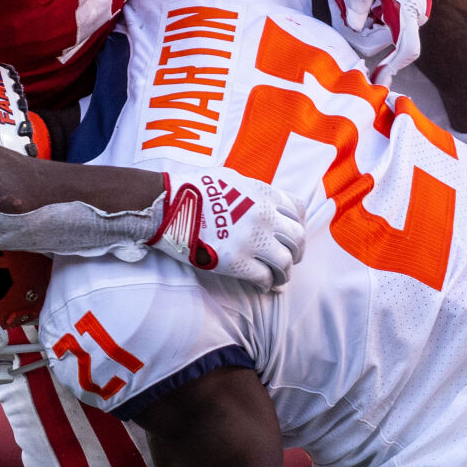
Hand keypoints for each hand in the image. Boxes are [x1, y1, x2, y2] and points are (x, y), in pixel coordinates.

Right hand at [152, 169, 305, 290]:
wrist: (167, 205)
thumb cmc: (193, 190)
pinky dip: (267, 285)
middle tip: (291, 261)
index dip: (299, 225)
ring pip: (285, 262)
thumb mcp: (231, 179)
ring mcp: (252, 240)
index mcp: (264, 194)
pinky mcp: (237, 262)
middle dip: (297, 252)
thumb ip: (253, 191)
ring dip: (285, 274)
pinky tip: (263, 287)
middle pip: (297, 239)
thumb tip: (263, 204)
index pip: (297, 210)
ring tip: (279, 280)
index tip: (293, 236)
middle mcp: (264, 216)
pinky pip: (264, 278)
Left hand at [329, 0, 443, 79]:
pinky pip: (372, 18)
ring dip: (349, 10)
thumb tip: (354, 24)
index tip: (377, 80)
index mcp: (407, 6)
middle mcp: (410, 15)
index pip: (406, 48)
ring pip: (369, 28)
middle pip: (374, 39)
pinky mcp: (396, 10)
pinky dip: (355, 5)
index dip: (392, 67)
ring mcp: (404, 14)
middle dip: (349, 21)